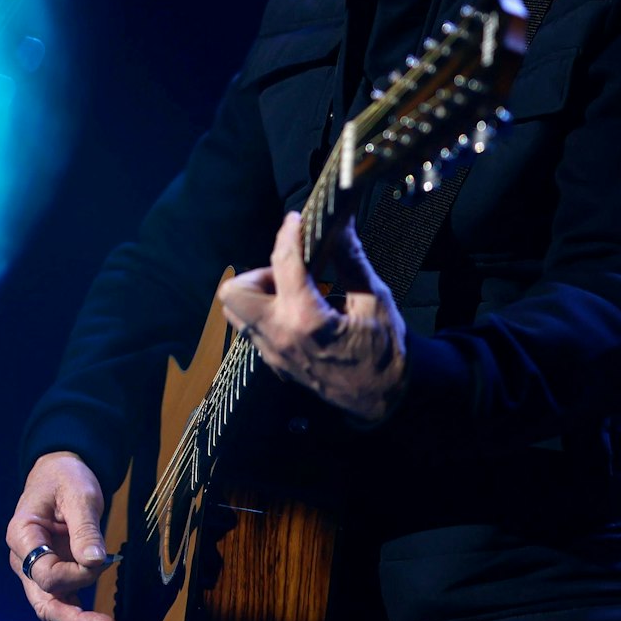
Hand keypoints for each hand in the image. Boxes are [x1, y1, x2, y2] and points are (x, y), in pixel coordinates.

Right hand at [5, 452, 115, 620]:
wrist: (60, 473)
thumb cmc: (65, 479)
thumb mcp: (79, 495)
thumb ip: (85, 529)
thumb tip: (95, 562)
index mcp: (22, 537)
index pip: (44, 573)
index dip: (75, 576)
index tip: (101, 562)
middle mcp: (22, 561)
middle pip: (43, 603)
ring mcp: (35, 573)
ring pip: (51, 614)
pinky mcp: (52, 579)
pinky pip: (61, 608)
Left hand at [218, 209, 407, 422]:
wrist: (385, 401)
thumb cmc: (386, 352)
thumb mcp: (375, 300)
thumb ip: (351, 260)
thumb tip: (340, 224)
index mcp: (306, 320)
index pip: (284, 263)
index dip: (289, 233)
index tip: (297, 219)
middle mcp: (279, 337)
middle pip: (234, 292)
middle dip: (258, 273)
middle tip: (291, 272)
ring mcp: (273, 354)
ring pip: (237, 312)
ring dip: (258, 293)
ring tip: (293, 290)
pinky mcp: (274, 363)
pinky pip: (253, 329)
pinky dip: (266, 312)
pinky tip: (297, 310)